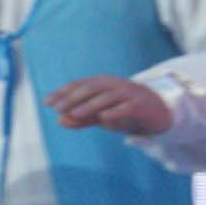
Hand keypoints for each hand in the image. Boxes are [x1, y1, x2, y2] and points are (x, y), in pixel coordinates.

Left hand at [48, 75, 175, 140]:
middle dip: (72, 97)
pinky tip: (103, 118)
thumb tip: (59, 120)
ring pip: (106, 97)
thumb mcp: (101, 115)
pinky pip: (127, 107)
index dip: (62, 92)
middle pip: (90, 88)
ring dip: (89, 105)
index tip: (47, 103)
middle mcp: (113, 85)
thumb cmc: (124, 110)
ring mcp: (128, 93)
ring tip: (74, 114)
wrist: (158, 111)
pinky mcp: (140, 104)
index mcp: (102, 84)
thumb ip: (82, 118)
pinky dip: (115, 111)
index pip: (78, 85)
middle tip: (57, 108)